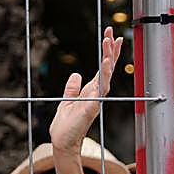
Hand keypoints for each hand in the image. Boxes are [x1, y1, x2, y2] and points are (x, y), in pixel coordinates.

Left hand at [49, 27, 118, 150]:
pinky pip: (100, 87)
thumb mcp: (66, 101)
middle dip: (110, 49)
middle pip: (107, 68)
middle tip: (111, 31)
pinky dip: (104, 74)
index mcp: (91, 91)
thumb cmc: (65, 126)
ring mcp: (96, 99)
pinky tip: (105, 62)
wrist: (62, 142)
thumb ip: (72, 88)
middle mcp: (97, 94)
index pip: (102, 68)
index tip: (109, 36)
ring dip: (109, 57)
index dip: (107, 53)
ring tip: (110, 41)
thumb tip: (75, 75)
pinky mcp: (92, 106)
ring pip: (106, 74)